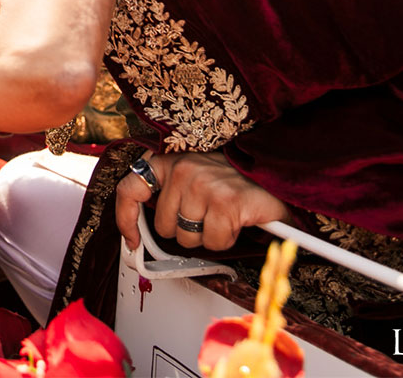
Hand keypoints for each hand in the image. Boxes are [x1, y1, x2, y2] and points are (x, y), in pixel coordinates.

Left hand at [115, 151, 290, 251]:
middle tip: (209, 215)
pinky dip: (227, 239)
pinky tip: (237, 220)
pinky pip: (214, 242)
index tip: (132, 240)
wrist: (276, 175)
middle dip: (187, 230)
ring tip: (225, 215)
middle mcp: (183, 169)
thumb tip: (139, 234)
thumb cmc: (235, 180)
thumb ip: (169, 196)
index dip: (126, 219)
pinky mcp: (225, 202)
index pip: (130, 189)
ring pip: (188, 238)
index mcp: (170, 161)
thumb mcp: (195, 178)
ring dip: (209, 235)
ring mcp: (204, 184)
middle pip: (165, 227)